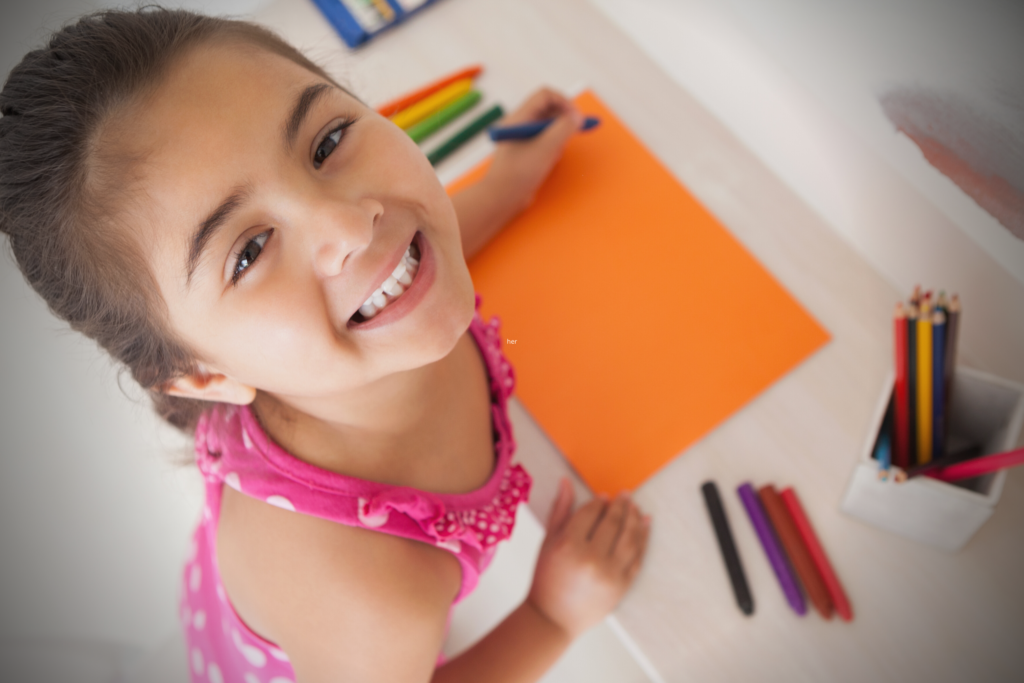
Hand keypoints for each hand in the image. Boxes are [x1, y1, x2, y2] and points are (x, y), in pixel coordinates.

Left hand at [485, 88, 583, 213]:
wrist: (501, 199)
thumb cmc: (517, 175)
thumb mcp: (545, 149)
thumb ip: (563, 129)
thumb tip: (577, 116)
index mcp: (520, 118)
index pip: (546, 96)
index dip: (564, 102)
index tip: (576, 117)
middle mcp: (521, 124)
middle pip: (549, 109)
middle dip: (563, 121)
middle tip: (570, 135)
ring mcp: (524, 137)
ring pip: (549, 126)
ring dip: (558, 137)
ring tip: (553, 154)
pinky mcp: (527, 151)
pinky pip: (546, 141)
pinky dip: (553, 148)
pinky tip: (548, 162)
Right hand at [526, 479, 650, 639]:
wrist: (553, 617)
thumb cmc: (546, 579)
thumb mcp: (548, 542)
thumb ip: (560, 510)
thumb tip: (566, 482)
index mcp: (569, 546)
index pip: (591, 513)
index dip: (599, 502)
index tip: (604, 496)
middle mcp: (591, 559)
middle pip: (613, 523)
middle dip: (621, 506)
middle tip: (625, 495)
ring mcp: (610, 574)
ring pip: (630, 538)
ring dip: (635, 519)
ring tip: (636, 507)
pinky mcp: (622, 586)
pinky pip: (637, 557)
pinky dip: (644, 539)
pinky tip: (645, 525)